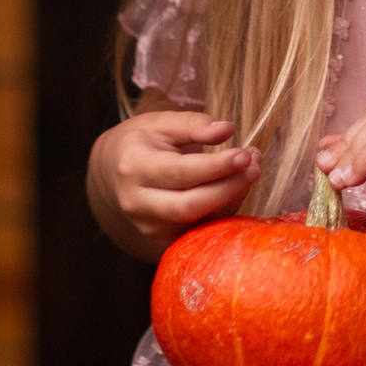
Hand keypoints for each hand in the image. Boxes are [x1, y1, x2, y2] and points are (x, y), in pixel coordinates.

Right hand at [88, 109, 260, 255]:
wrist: (110, 175)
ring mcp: (149, 228)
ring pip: (198, 222)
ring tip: (251, 171)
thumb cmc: (141, 142)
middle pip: (189, 205)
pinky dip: (223, 212)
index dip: (216, 166)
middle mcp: (138, 204)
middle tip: (255, 166)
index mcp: (134, 168)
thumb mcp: (161, 122)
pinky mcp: (162, 242)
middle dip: (228, 188)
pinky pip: (200, 232)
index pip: (180, 172)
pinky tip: (236, 189)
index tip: (245, 154)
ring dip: (231, 199)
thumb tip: (226, 130)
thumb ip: (193, 124)